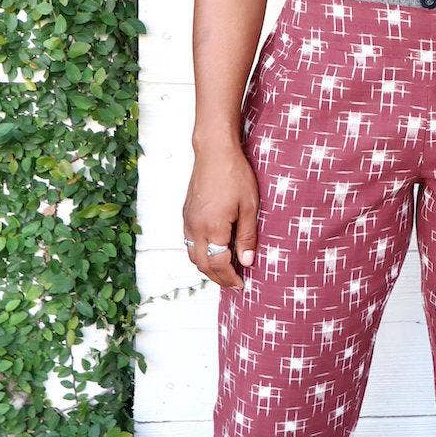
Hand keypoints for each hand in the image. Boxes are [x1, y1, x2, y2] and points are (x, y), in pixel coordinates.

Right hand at [183, 143, 259, 289]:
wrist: (214, 152)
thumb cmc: (235, 176)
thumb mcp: (249, 207)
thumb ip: (247, 237)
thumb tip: (247, 261)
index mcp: (212, 228)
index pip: (218, 264)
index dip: (230, 278)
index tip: (241, 284)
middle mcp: (195, 228)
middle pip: (202, 264)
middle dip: (217, 278)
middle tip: (233, 282)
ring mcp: (188, 220)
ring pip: (192, 255)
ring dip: (206, 267)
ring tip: (224, 270)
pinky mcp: (186, 213)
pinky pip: (188, 242)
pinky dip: (199, 253)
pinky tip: (213, 250)